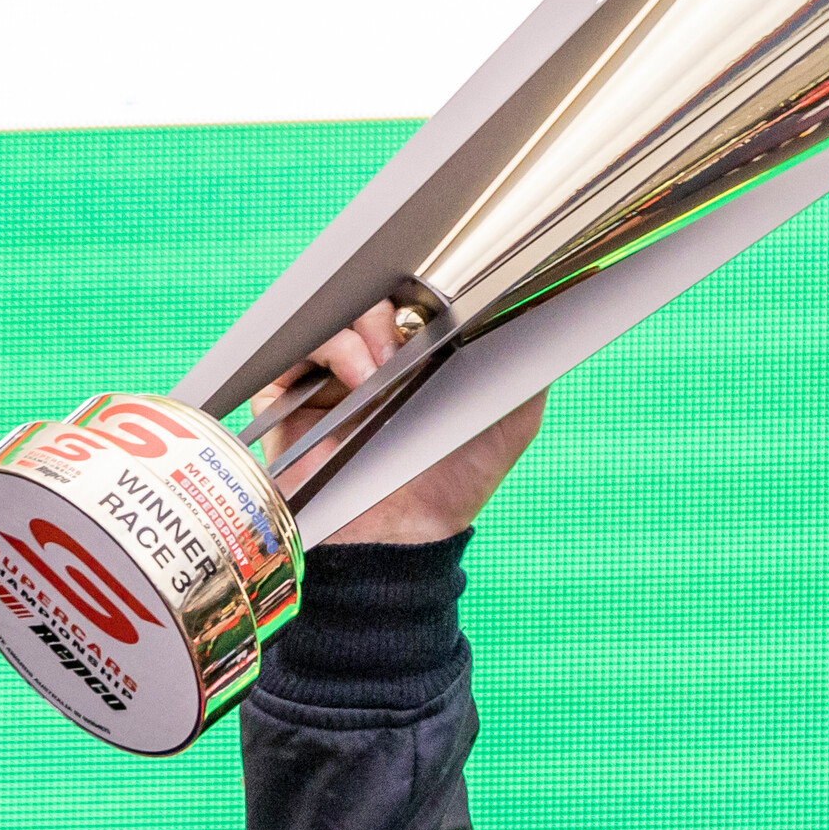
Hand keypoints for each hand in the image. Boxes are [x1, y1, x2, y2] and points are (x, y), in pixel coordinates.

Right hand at [243, 300, 548, 546]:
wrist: (404, 537)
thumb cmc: (456, 483)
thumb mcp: (512, 420)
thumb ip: (526, 368)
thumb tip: (541, 309)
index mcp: (415, 358)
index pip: (412, 300)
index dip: (426, 292)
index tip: (449, 299)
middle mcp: (369, 361)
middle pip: (371, 299)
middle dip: (395, 303)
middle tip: (420, 327)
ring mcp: (327, 376)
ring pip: (336, 315)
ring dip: (367, 325)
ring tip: (392, 362)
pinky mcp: (287, 395)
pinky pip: (294, 347)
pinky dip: (330, 349)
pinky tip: (362, 376)